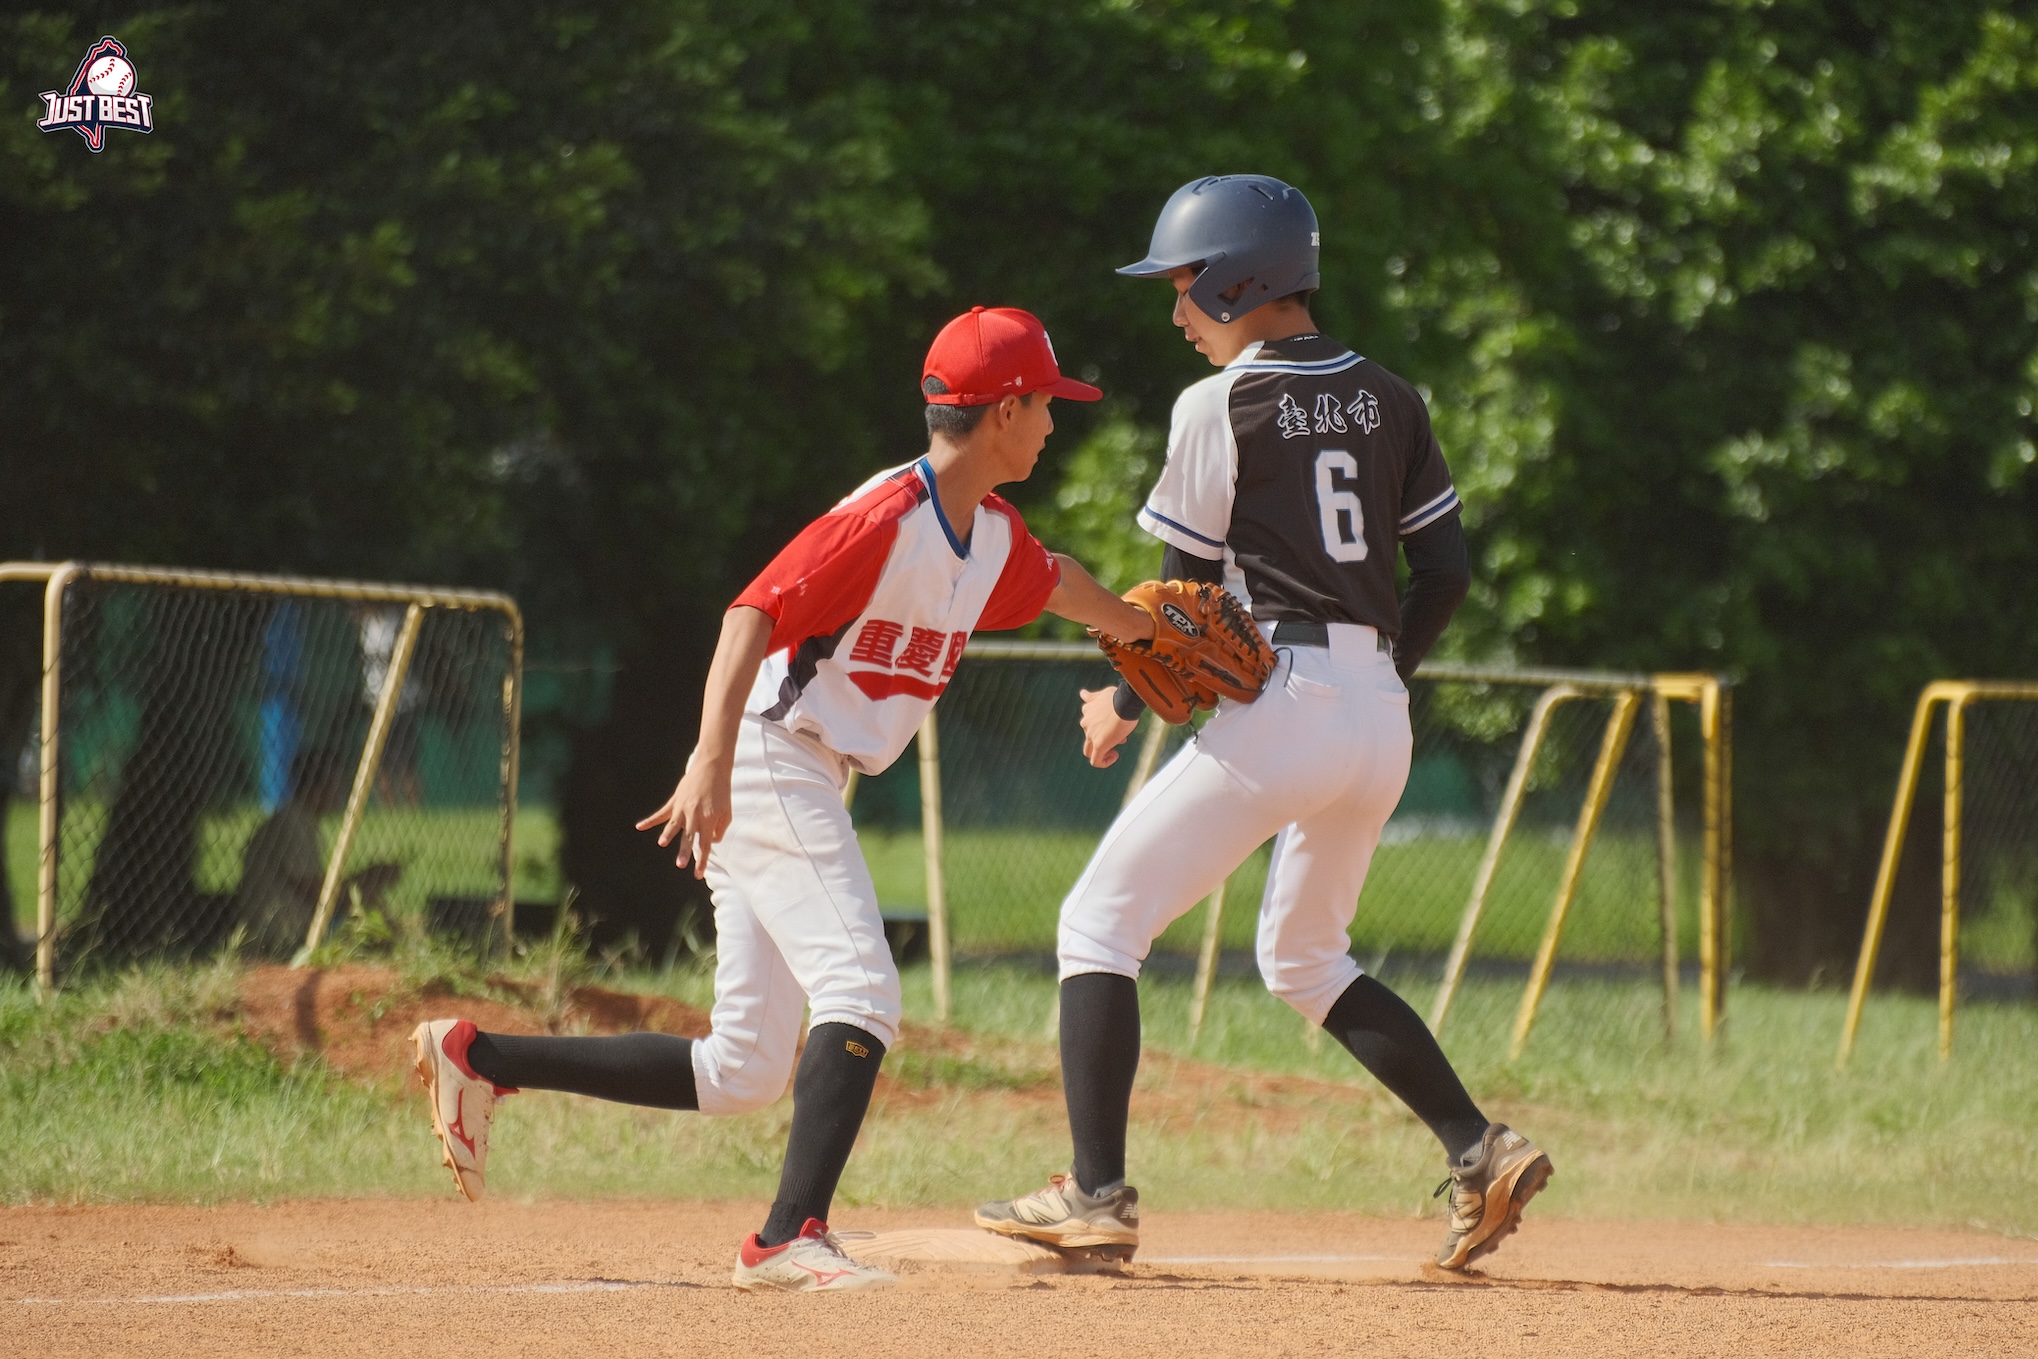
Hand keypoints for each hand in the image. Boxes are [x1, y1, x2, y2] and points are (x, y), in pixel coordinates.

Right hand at [635, 756, 732, 877]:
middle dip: (685, 852)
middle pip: (689, 837)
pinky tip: (639, 827)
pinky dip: (650, 820)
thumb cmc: (722, 792)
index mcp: (708, 820)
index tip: (697, 875)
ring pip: (673, 824)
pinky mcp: (675, 801)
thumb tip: (710, 842)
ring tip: (663, 844)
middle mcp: (695, 815)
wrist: (712, 767)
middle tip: (680, 864)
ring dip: (668, 835)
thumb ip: (720, 830)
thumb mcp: (727, 812)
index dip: (702, 861)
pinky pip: (661, 813)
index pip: (705, 845)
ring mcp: (683, 807)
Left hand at [1079, 686, 1139, 768]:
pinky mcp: (1100, 745)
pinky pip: (1096, 761)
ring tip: (1115, 747)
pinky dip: (1104, 762)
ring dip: (1101, 751)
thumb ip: (1092, 697)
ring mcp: (1091, 735)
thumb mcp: (1102, 693)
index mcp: (1087, 711)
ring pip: (1089, 750)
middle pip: (1089, 737)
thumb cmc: (1119, 697)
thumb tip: (1082, 694)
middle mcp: (1086, 723)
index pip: (1089, 722)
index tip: (1115, 724)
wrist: (1125, 703)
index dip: (1102, 726)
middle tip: (1117, 734)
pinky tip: (1115, 756)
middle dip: (1102, 738)